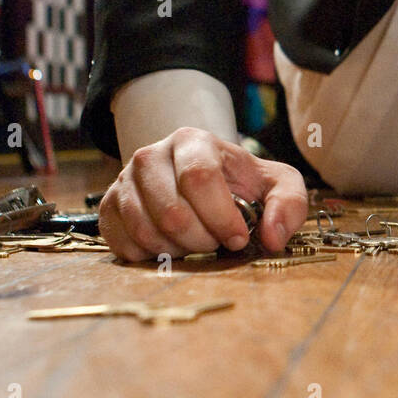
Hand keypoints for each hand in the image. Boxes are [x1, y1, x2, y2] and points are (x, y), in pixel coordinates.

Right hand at [98, 127, 310, 260]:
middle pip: (172, 212)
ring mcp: (124, 180)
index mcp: (192, 141)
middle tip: (215, 240)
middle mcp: (151, 155)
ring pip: (146, 231)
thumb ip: (288, 204)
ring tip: (195, 241)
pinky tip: (170, 245)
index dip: (220, 216)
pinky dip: (152, 256)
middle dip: (202, 239)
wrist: (200, 181)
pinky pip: (125, 244)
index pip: (199, 179)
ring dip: (178, 249)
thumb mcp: (277, 185)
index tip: (237, 237)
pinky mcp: (109, 206)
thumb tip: (272, 237)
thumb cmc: (240, 184)